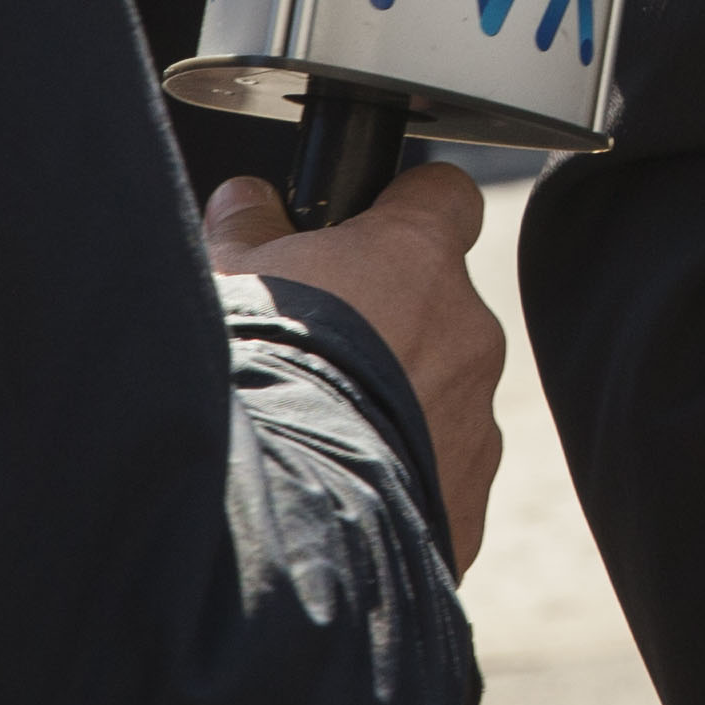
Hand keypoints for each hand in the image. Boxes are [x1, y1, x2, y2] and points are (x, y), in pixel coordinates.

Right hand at [208, 165, 505, 571]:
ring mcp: (478, 421)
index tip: (368, 230)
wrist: (265, 508)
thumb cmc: (245, 372)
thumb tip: (249, 199)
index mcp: (418, 258)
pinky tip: (335, 493)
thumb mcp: (226, 275)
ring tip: (317, 438)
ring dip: (398, 405)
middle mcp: (469, 332)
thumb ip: (248, 225)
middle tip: (318, 358)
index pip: (447, 197)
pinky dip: (398, 478)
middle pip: (441, 308)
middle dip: (392, 325)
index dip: (406, 210)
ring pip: (445, 395)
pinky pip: (440, 476)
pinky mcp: (469, 502)